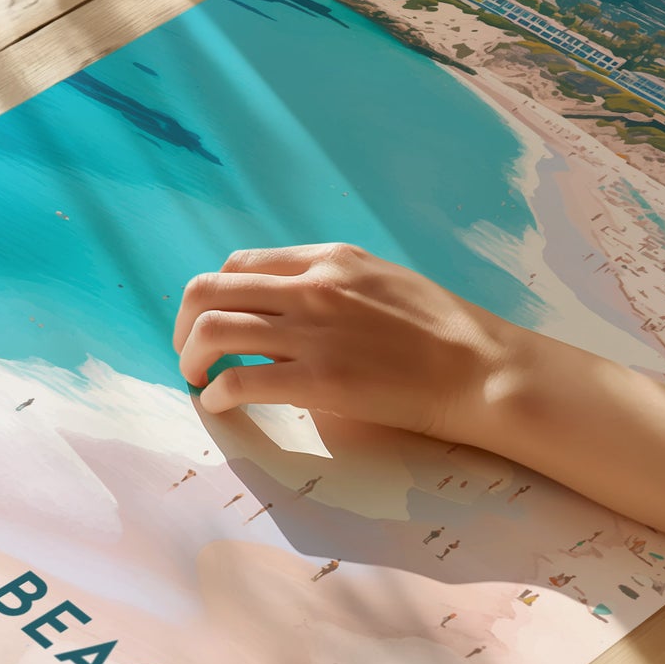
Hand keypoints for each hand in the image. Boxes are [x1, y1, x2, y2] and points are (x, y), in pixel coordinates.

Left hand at [173, 243, 522, 438]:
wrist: (480, 368)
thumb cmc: (441, 330)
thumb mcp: (380, 280)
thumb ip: (331, 284)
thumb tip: (288, 307)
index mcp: (327, 258)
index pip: (240, 264)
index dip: (215, 295)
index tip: (214, 322)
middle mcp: (311, 286)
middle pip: (209, 290)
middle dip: (184, 324)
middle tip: (191, 354)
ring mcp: (312, 332)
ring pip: (212, 329)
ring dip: (191, 358)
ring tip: (199, 380)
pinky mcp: (318, 380)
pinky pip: (240, 380)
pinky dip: (217, 394)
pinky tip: (222, 405)